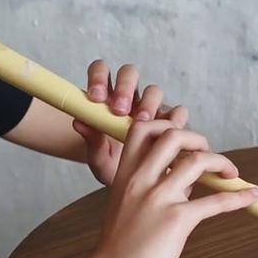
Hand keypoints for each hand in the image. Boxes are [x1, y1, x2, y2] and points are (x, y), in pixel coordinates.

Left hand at [74, 60, 189, 185]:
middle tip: (119, 110)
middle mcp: (130, 98)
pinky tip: (167, 133)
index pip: (101, 71)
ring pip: (153, 91)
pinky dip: (174, 119)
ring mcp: (152, 108)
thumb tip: (79, 122)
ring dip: (147, 104)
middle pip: (129, 74)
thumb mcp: (98, 158)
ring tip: (142, 123)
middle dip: (125, 88)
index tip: (96, 97)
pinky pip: (178, 112)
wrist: (134, 185)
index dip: (98, 77)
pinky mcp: (172, 121)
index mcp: (106, 99)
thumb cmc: (111, 166)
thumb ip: (90, 141)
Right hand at [82, 117, 257, 257]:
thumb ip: (151, 188)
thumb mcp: (126, 206)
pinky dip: (238, 197)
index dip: (168, 125)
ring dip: (221, 162)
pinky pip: (215, 201)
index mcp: (125, 175)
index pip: (143, 129)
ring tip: (231, 173)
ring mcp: (159, 198)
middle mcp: (141, 180)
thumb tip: (185, 182)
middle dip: (199, 139)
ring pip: (197, 161)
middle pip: (173, 136)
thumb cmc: (119, 247)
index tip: (185, 140)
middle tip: (209, 155)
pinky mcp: (177, 220)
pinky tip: (251, 196)